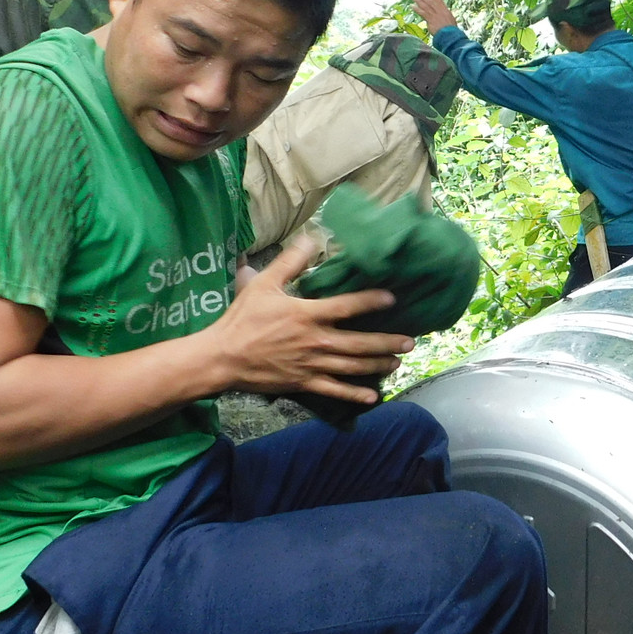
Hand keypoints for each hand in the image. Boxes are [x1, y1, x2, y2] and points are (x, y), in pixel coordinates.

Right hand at [201, 237, 411, 403]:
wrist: (222, 357)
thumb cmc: (242, 319)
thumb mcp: (263, 284)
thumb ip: (289, 262)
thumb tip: (310, 238)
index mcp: (308, 315)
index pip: (347, 307)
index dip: (371, 301)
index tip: (392, 298)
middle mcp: (315, 341)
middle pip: (359, 343)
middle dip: (387, 342)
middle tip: (410, 341)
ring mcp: (311, 365)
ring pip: (352, 367)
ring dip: (377, 365)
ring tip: (397, 361)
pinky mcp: (304, 383)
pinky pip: (334, 390)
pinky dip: (355, 394)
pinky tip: (373, 395)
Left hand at [412, 0, 458, 33]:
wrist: (449, 35)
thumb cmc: (451, 30)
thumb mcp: (451, 20)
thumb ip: (446, 16)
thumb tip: (444, 14)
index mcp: (445, 10)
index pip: (439, 0)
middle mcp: (439, 11)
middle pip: (430, 2)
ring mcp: (434, 15)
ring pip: (425, 6)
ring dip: (419, 1)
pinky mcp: (430, 20)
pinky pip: (422, 13)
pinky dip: (417, 9)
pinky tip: (412, 6)